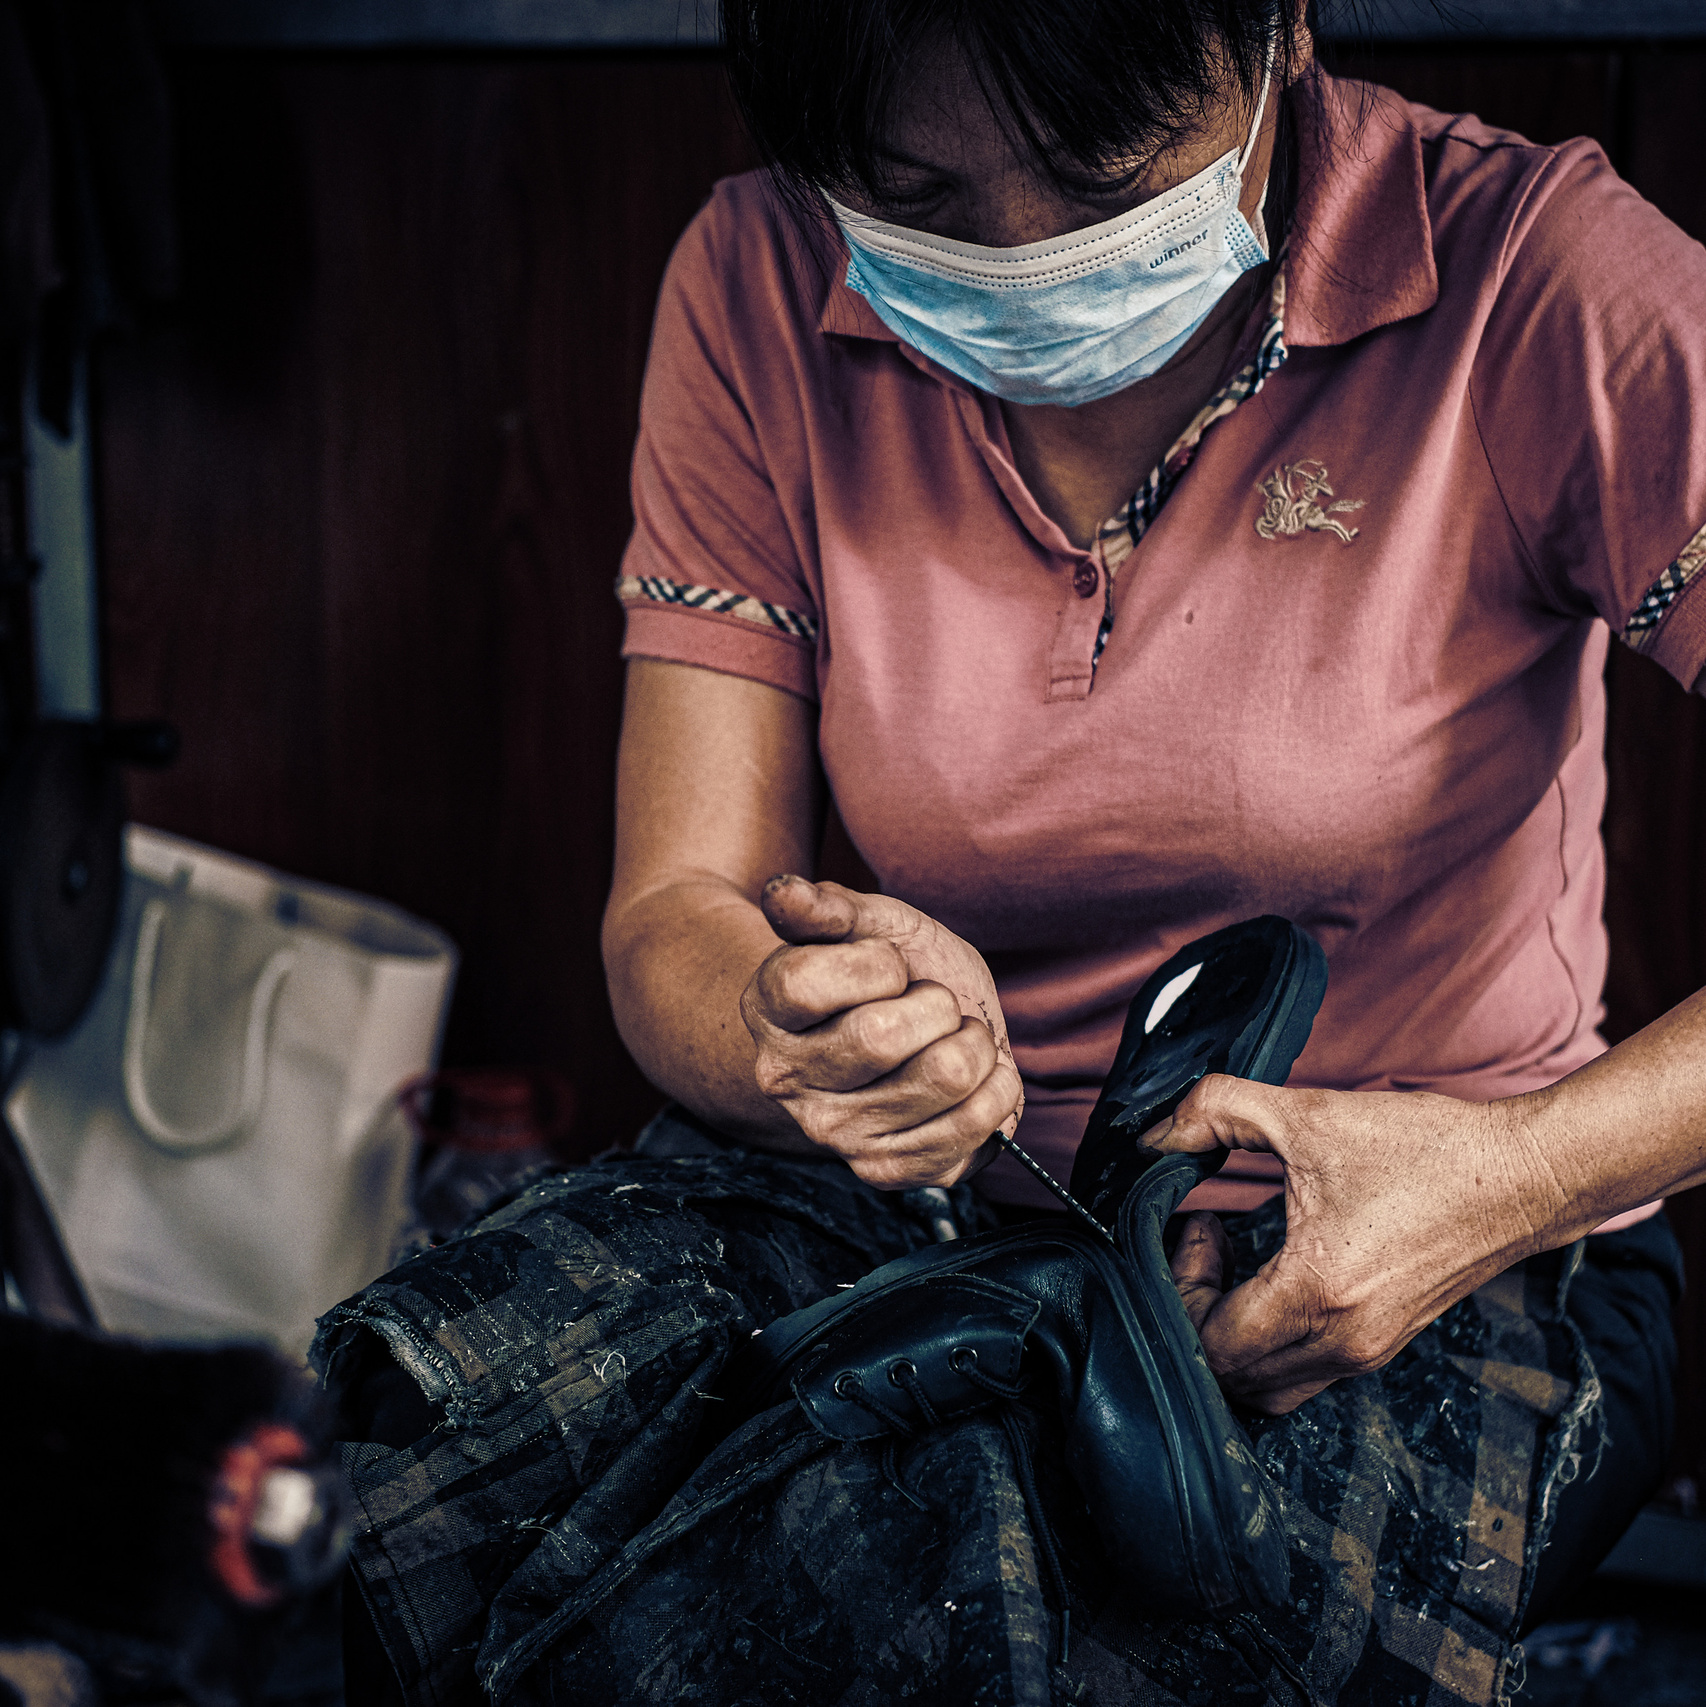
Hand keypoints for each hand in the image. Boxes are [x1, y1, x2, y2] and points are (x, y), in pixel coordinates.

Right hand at [740, 876, 1022, 1188]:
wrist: (917, 1034)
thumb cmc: (892, 971)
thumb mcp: (869, 923)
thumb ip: (826, 906)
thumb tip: (783, 891)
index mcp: (767, 1011)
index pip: (809, 982)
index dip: (874, 963)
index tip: (890, 966)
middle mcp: (787, 1082)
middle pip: (880, 1037)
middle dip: (935, 1003)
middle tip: (934, 1002)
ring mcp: (836, 1133)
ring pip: (941, 1078)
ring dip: (973, 1043)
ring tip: (955, 1038)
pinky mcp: (889, 1172)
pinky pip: (970, 1130)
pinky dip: (995, 1090)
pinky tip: (976, 1076)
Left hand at [1156, 1077, 1555, 1413]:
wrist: (1526, 1176)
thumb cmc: (1427, 1148)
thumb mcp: (1309, 1114)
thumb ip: (1218, 1111)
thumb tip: (1155, 1133)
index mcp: (1318, 1296)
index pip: (1209, 1345)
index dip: (1177, 1289)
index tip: (1193, 1225)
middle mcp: (1343, 1344)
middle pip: (1230, 1378)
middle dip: (1193, 1314)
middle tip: (1199, 1244)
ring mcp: (1367, 1352)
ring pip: (1266, 1385)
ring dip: (1229, 1334)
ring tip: (1229, 1260)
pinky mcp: (1383, 1344)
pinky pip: (1303, 1370)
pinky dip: (1268, 1338)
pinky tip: (1270, 1270)